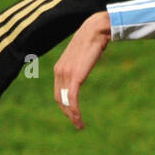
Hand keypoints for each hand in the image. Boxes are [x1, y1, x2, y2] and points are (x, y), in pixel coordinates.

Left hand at [53, 11, 111, 129]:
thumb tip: (86, 63)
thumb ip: (81, 63)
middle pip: (60, 99)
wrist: (96, 29)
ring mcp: (66, 74)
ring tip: (79, 125)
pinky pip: (72, 98)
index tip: (72, 114)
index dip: (64, 105)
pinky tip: (79, 118)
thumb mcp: (83, 55)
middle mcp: (60, 71)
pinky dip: (74, 111)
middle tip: (77, 124)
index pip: (58, 92)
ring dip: (72, 116)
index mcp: (60, 68)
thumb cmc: (93, 40)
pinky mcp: (75, 77)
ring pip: (65, 101)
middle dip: (67, 113)